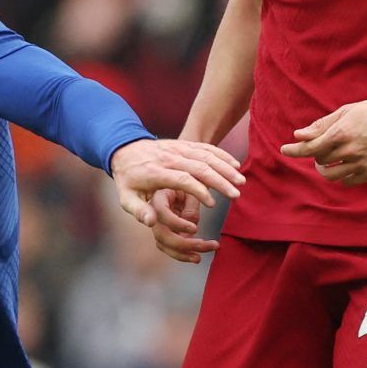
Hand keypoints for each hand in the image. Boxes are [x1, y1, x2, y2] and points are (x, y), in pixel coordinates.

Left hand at [110, 138, 244, 250]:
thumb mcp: (126, 198)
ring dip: (225, 167)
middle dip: (220, 180)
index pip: (181, 179)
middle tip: (236, 194)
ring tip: (241, 181)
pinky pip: (206, 147)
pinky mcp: (184, 144)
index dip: (198, 190)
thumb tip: (151, 223)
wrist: (124, 149)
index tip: (212, 204)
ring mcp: (178, 149)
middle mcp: (169, 158)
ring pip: (206, 156)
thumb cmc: (128, 179)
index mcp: (156, 172)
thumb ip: (138, 211)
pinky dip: (222, 155)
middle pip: (199, 167)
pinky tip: (236, 165)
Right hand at [145, 185, 215, 263]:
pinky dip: (182, 255)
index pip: (162, 213)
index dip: (177, 223)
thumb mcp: (191, 191)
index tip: (195, 228)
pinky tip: (196, 257)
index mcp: (159, 197)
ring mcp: (158, 225)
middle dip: (182, 244)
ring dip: (183, 253)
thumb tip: (191, 225)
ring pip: (164, 245)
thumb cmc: (187, 184)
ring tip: (200, 257)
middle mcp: (154, 213)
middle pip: (161, 235)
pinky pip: (168, 248)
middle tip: (203, 245)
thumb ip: (191, 206)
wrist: (182, 186)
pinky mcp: (164, 233)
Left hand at [280, 88, 366, 183]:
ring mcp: (361, 164)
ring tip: (328, 159)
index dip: (294, 151)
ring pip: (331, 175)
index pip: (310, 148)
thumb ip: (322, 125)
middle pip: (319, 161)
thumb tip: (299, 135)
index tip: (284, 150)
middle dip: (315, 154)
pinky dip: (341, 175)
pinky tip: (344, 165)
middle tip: (320, 147)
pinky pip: (347, 181)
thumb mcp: (347, 112)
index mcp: (342, 133)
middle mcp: (350, 151)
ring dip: (325, 168)